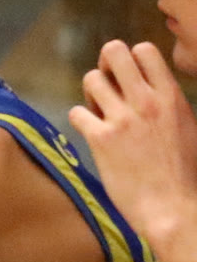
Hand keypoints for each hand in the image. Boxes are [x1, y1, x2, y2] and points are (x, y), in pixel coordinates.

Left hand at [71, 40, 196, 248]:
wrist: (175, 211)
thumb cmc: (187, 177)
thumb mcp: (189, 130)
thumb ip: (169, 105)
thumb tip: (153, 92)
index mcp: (171, 98)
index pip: (144, 50)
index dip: (132, 59)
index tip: (131, 79)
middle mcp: (146, 102)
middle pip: (112, 51)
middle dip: (106, 66)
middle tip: (109, 88)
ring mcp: (122, 119)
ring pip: (90, 79)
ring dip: (92, 95)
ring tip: (102, 114)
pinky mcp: (100, 138)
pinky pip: (76, 112)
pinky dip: (81, 121)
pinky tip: (93, 134)